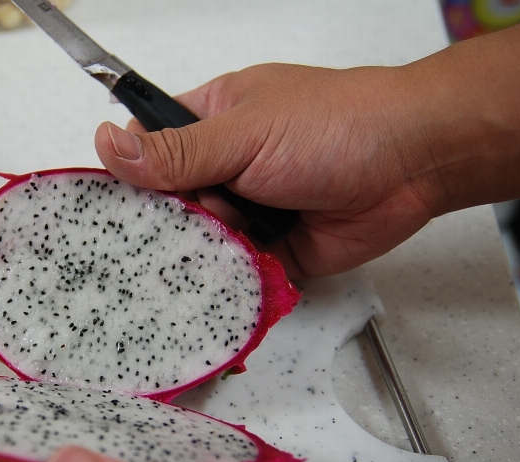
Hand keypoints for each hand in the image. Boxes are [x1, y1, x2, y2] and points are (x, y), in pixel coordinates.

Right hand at [95, 0, 519, 279]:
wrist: (413, 163)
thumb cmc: (335, 126)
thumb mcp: (244, 132)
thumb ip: (176, 151)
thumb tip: (107, 143)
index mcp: (211, 122)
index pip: (149, 148)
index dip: (130, 175)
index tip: (114, 202)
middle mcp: (224, 168)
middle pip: (169, 205)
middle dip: (170, 222)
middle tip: (177, 230)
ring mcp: (247, 212)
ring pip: (199, 244)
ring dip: (204, 251)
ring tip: (221, 246)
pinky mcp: (270, 252)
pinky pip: (234, 273)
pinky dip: (230, 279)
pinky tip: (225, 281)